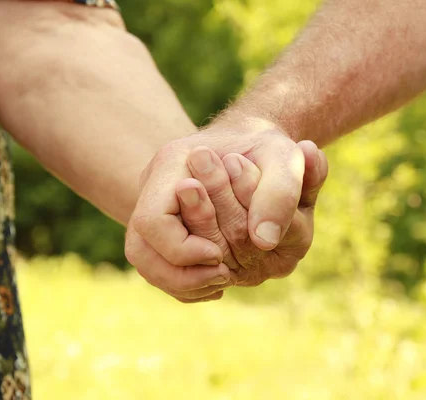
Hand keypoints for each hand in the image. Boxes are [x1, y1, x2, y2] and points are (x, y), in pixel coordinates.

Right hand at [124, 125, 311, 301]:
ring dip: (182, 282)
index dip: (183, 249)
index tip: (219, 254)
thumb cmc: (267, 151)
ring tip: (221, 280)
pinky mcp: (160, 227)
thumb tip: (263, 241)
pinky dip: (184, 282)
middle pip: (141, 250)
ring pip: (145, 262)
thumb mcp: (284, 160)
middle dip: (185, 272)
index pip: (154, 222)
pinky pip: (156, 267)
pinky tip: (214, 280)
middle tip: (225, 273)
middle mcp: (154, 186)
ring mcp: (152, 207)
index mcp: (173, 163)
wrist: (251, 144)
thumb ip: (279, 193)